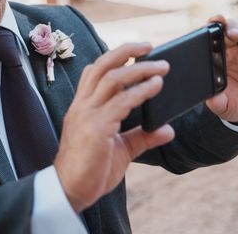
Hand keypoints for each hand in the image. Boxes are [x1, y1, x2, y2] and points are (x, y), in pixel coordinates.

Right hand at [54, 43, 174, 212]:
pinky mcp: (97, 128)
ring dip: (139, 69)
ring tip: (161, 67)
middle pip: (101, 65)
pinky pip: (122, 102)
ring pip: (113, 78)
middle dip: (125, 50)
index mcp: (82, 106)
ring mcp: (88, 115)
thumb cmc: (90, 171)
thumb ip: (142, 137)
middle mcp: (82, 106)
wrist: (70, 191)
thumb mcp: (121, 150)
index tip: (134, 51)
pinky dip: (141, 91)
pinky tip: (156, 87)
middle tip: (149, 45)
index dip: (113, 57)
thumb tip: (167, 130)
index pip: (93, 71)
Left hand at [205, 14, 237, 122]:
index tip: (215, 22)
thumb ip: (217, 102)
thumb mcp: (223, 105)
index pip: (212, 33)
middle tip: (233, 34)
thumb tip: (213, 101)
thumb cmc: (230, 102)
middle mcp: (232, 47)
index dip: (213, 24)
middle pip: (231, 26)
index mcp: (216, 54)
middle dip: (232, 26)